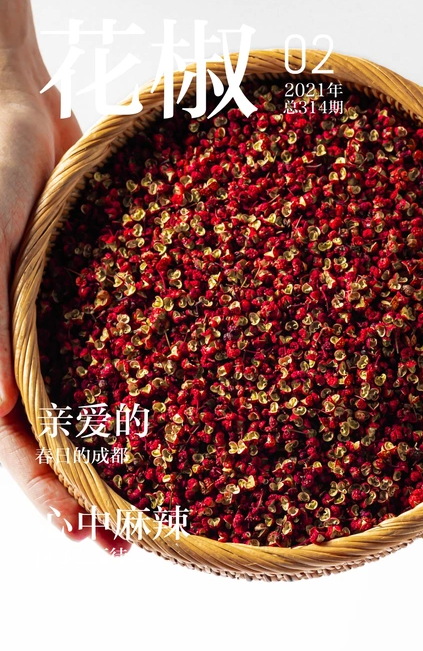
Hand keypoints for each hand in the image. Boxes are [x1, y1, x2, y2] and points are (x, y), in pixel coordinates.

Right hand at [0, 0, 129, 553]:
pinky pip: (121, 349)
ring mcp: (65, 325)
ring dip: (118, 455)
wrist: (20, 108)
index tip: (84, 533)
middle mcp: (30, 347)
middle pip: (56, 438)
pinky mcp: (100, 295)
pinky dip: (143, 387)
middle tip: (126, 542)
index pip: (15, 441)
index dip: (46, 492)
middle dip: (86, 493)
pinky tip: (179, 415)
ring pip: (91, 404)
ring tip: (156, 503)